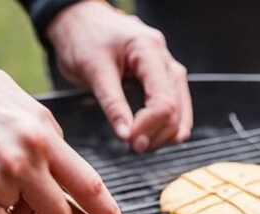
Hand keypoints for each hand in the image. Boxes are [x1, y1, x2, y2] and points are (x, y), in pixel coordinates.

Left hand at [47, 0, 191, 151]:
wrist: (79, 21)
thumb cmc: (83, 37)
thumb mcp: (93, 70)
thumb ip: (113, 104)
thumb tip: (127, 136)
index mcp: (149, 51)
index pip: (163, 100)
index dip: (149, 127)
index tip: (129, 141)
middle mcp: (165, 60)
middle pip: (176, 109)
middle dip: (157, 134)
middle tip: (132, 147)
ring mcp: (167, 70)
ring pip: (181, 112)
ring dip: (164, 134)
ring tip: (139, 143)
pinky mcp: (162, 80)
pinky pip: (175, 108)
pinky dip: (165, 126)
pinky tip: (149, 135)